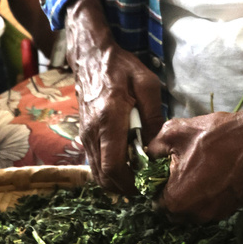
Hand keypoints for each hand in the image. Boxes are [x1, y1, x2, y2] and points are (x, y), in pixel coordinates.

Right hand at [65, 0, 163, 194]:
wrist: (91, 56)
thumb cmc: (120, 67)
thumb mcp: (146, 85)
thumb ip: (153, 115)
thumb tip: (158, 144)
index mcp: (109, 120)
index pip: (113, 166)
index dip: (129, 183)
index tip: (145, 187)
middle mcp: (92, 132)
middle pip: (102, 175)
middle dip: (123, 187)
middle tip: (144, 186)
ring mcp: (85, 133)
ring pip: (95, 171)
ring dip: (114, 179)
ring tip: (135, 177)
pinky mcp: (83, 133)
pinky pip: (93, 160)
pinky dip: (107, 169)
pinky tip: (124, 163)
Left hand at [146, 92, 242, 221]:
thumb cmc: (215, 135)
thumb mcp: (174, 132)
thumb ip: (154, 148)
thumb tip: (147, 154)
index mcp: (176, 200)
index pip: (154, 203)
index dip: (155, 186)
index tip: (162, 171)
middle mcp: (195, 214)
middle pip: (173, 211)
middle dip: (171, 194)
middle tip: (177, 170)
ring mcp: (216, 214)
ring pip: (192, 211)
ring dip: (190, 196)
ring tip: (197, 171)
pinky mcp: (231, 209)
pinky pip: (210, 207)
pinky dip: (207, 195)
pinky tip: (212, 174)